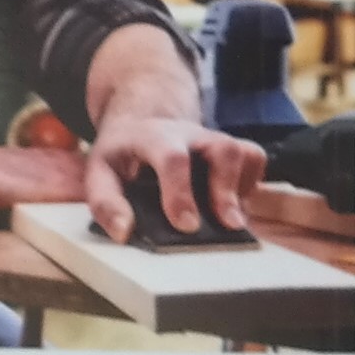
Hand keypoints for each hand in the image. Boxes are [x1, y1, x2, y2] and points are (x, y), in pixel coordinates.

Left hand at [77, 111, 263, 239]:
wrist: (142, 122)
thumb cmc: (123, 155)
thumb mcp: (100, 172)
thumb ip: (106, 203)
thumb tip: (124, 232)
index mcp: (152, 137)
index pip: (172, 157)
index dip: (181, 191)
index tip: (186, 224)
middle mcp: (189, 134)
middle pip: (222, 148)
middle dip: (226, 189)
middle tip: (228, 225)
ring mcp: (213, 139)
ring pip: (243, 152)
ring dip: (241, 190)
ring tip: (233, 223)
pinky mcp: (231, 148)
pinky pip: (254, 159)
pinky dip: (251, 184)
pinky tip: (233, 206)